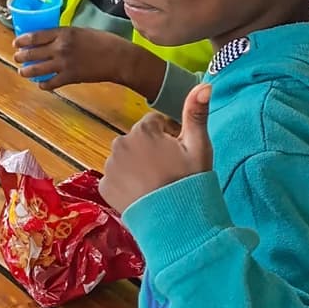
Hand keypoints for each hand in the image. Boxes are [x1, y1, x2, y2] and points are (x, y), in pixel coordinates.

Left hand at [14, 26, 165, 100]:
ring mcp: (63, 64)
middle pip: (32, 53)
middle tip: (16, 58)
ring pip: (37, 69)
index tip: (16, 43)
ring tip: (22, 72)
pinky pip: (51, 83)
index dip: (23, 40)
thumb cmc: (102, 41)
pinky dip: (44, 84)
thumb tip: (50, 39)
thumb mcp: (80, 31)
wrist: (117, 57)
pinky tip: (41, 84)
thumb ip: (64, 35)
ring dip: (27, 71)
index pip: (35, 36)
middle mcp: (60, 48)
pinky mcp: (70, 77)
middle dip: (21, 56)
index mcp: (63, 33)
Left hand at [97, 85, 211, 214]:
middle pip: (138, 141)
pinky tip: (142, 195)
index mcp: (143, 130)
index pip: (154, 124)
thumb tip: (204, 84)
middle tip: (167, 172)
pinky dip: (125, 184)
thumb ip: (197, 113)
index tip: (177, 156)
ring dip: (136, 166)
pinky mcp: (104, 186)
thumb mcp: (199, 146)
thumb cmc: (189, 181)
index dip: (168, 138)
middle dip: (150, 151)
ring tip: (155, 185)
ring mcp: (110, 165)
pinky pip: (115, 178)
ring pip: (125, 159)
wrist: (175, 223)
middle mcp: (120, 143)